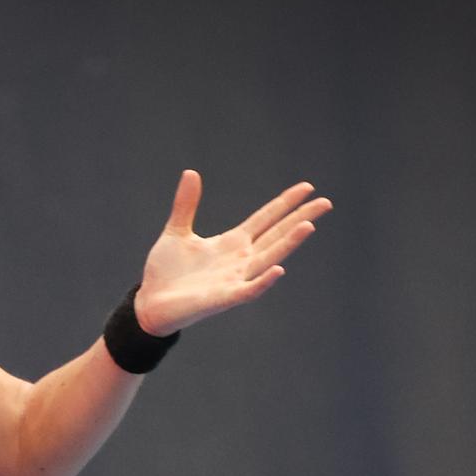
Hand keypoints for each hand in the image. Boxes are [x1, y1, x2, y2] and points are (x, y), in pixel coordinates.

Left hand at [133, 171, 330, 335]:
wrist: (150, 303)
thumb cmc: (165, 272)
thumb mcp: (177, 231)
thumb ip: (186, 205)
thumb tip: (191, 172)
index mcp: (231, 243)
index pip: (265, 219)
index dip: (285, 203)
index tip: (307, 188)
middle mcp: (240, 260)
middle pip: (276, 235)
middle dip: (300, 219)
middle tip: (325, 202)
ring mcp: (234, 279)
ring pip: (268, 258)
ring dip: (288, 243)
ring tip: (308, 226)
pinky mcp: (224, 298)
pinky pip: (249, 290)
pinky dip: (264, 280)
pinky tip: (278, 268)